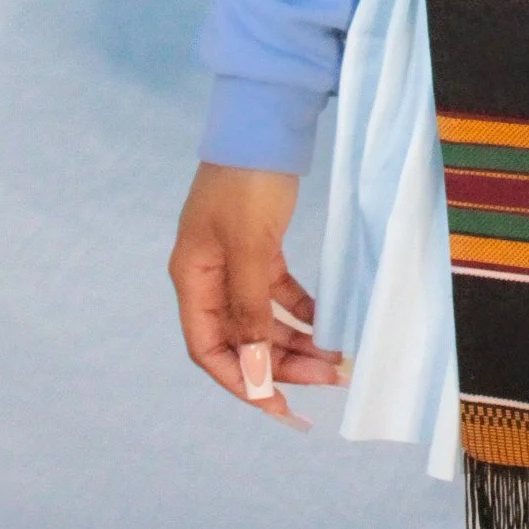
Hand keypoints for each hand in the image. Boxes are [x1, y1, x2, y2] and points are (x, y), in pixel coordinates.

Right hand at [169, 162, 345, 425]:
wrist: (264, 121)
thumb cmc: (249, 182)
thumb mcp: (249, 247)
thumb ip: (248, 309)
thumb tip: (250, 368)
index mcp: (192, 278)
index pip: (208, 349)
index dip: (241, 381)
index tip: (279, 406)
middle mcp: (208, 276)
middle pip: (240, 339)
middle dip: (280, 365)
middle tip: (327, 380)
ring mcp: (234, 261)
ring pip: (263, 320)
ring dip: (296, 342)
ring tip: (336, 360)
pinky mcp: (260, 247)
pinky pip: (279, 294)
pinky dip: (302, 312)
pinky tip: (328, 325)